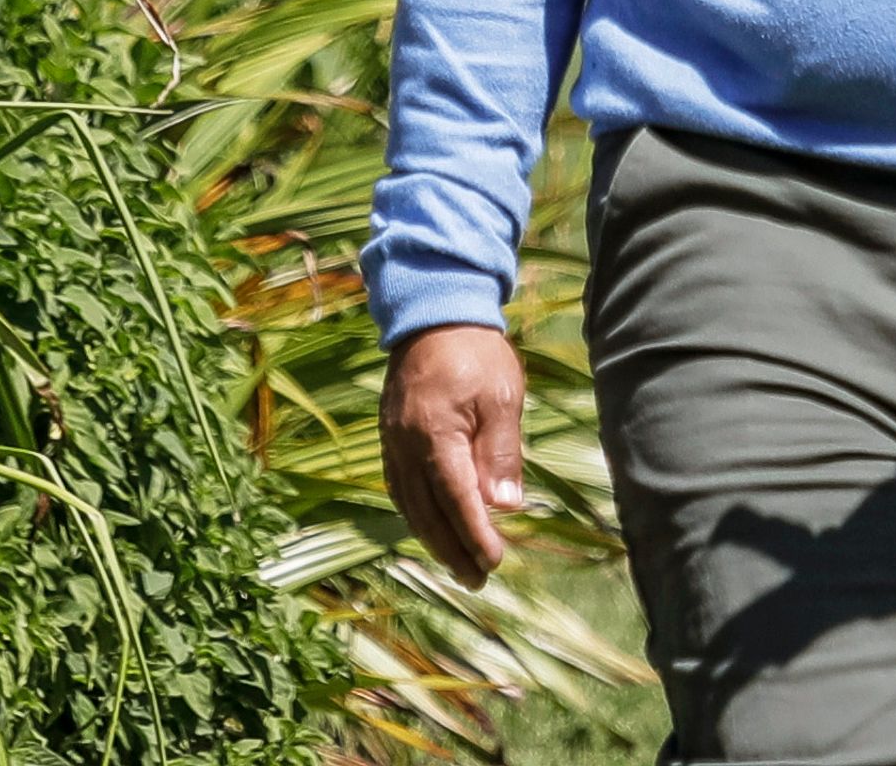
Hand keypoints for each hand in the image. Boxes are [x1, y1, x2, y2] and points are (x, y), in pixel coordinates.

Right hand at [381, 323, 526, 588]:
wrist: (434, 317)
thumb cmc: (476, 354)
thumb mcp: (502, 398)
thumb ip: (501, 453)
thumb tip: (505, 506)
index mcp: (436, 436)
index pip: (456, 499)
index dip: (475, 535)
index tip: (493, 561)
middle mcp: (406, 447)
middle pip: (427, 513)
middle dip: (453, 550)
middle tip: (478, 579)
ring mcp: (392, 444)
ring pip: (409, 506)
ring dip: (433, 539)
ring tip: (458, 564)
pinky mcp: (390, 440)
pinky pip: (400, 488)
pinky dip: (416, 514)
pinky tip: (432, 527)